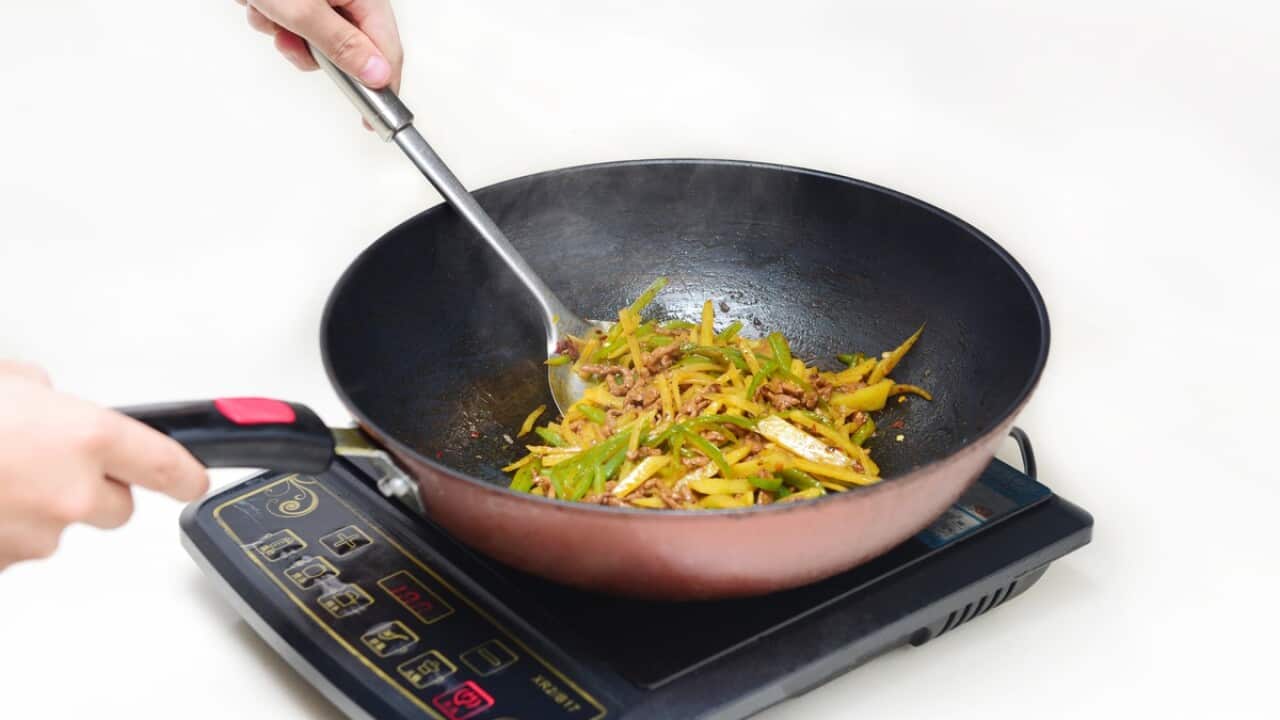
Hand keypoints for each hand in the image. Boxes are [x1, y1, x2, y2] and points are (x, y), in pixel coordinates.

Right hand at [0, 361, 207, 570]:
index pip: (167, 465)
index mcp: (87, 437)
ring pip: (60, 529)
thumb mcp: (6, 382)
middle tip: (49, 465)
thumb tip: (46, 398)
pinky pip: (15, 549)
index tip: (195, 480)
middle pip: (118, 507)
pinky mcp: (3, 564)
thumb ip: (44, 393)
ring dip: (38, 510)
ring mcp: (38, 535)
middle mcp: (73, 493)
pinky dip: (4, 529)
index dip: (186, 474)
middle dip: (95, 490)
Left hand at [236, 0, 403, 91]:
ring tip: (270, 16)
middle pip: (351, 47)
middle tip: (292, 44)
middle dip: (314, 53)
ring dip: (289, 38)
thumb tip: (377, 74)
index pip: (387, 49)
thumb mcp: (303, 11)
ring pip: (318, 41)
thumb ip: (342, 45)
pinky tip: (262, 6)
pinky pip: (297, 27)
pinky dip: (276, 23)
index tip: (373, 117)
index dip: (382, 85)